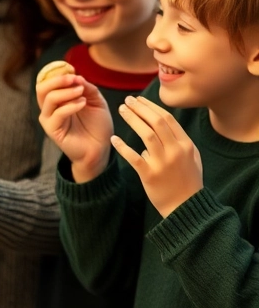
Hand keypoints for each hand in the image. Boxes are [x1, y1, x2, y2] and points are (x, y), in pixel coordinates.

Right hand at [36, 72, 112, 181]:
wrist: (100, 149)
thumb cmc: (97, 126)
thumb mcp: (95, 101)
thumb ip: (87, 88)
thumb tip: (76, 76)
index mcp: (57, 100)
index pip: (47, 81)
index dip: (57, 72)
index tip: (72, 68)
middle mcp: (50, 108)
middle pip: (41, 87)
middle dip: (57, 79)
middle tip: (72, 77)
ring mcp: (49, 120)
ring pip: (48, 99)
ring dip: (65, 91)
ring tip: (81, 91)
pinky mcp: (53, 131)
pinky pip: (57, 114)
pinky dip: (71, 105)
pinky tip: (83, 103)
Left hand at [113, 94, 202, 216]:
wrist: (186, 208)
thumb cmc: (188, 182)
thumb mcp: (192, 158)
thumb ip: (179, 141)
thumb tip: (161, 129)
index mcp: (186, 144)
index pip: (167, 118)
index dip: (151, 106)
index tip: (140, 99)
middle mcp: (175, 151)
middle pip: (156, 122)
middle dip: (140, 108)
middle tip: (128, 100)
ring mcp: (162, 163)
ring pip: (145, 134)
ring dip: (132, 119)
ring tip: (122, 110)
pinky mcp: (150, 175)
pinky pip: (133, 157)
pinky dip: (123, 146)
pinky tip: (114, 138)